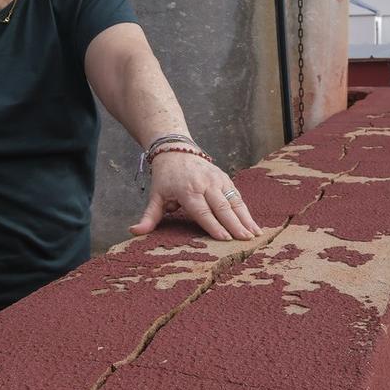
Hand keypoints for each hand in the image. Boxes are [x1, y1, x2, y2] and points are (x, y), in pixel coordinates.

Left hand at [129, 150, 262, 240]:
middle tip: (245, 240)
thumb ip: (148, 217)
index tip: (224, 238)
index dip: (213, 225)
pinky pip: (237, 196)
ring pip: (234, 201)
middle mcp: (205, 184)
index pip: (202, 211)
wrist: (176, 150)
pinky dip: (247, 211)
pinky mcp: (225, 178)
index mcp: (187, 190)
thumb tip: (134, 231)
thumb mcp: (155, 196)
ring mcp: (217, 179)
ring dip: (246, 218)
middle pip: (221, 207)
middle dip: (234, 224)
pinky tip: (254, 225)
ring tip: (255, 234)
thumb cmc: (165, 177)